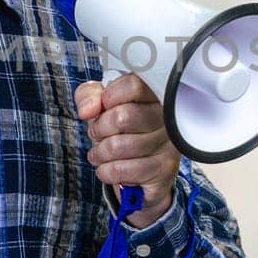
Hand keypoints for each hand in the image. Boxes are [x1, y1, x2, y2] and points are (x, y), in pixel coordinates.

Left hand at [74, 74, 180, 228]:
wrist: (140, 168)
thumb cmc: (120, 129)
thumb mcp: (101, 105)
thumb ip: (89, 96)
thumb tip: (88, 110)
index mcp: (155, 94)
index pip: (134, 86)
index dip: (109, 97)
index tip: (103, 106)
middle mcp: (168, 116)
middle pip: (122, 117)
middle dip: (99, 128)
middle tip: (97, 133)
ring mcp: (169, 143)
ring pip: (118, 146)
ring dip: (100, 152)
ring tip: (101, 152)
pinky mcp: (164, 169)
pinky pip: (122, 170)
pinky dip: (106, 171)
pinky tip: (109, 168)